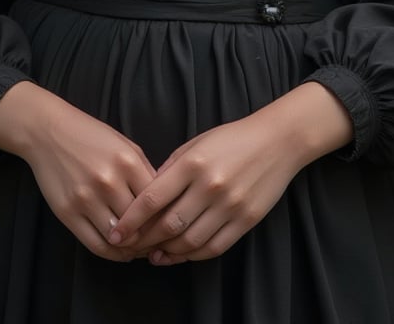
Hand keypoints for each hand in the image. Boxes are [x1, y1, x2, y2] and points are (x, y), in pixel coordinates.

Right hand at [0, 82, 155, 260]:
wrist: (48, 132)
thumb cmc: (90, 136)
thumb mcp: (125, 145)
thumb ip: (144, 172)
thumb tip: (163, 203)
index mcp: (128, 162)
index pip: (157, 202)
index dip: (165, 218)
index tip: (168, 226)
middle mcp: (109, 181)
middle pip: (140, 224)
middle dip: (150, 237)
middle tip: (155, 243)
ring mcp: (86, 199)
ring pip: (119, 238)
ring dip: (131, 248)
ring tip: (138, 248)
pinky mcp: (68, 213)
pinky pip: (96, 244)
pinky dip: (112, 253)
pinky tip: (119, 250)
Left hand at [108, 81, 352, 264]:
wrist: (277, 141)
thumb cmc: (231, 139)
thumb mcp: (196, 143)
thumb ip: (171, 169)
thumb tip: (146, 198)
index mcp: (192, 163)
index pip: (152, 199)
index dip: (131, 221)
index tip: (116, 233)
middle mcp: (210, 186)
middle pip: (168, 225)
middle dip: (145, 240)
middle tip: (131, 248)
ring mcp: (230, 205)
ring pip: (190, 241)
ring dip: (168, 253)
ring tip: (154, 255)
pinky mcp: (246, 220)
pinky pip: (214, 247)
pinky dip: (194, 255)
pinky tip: (181, 254)